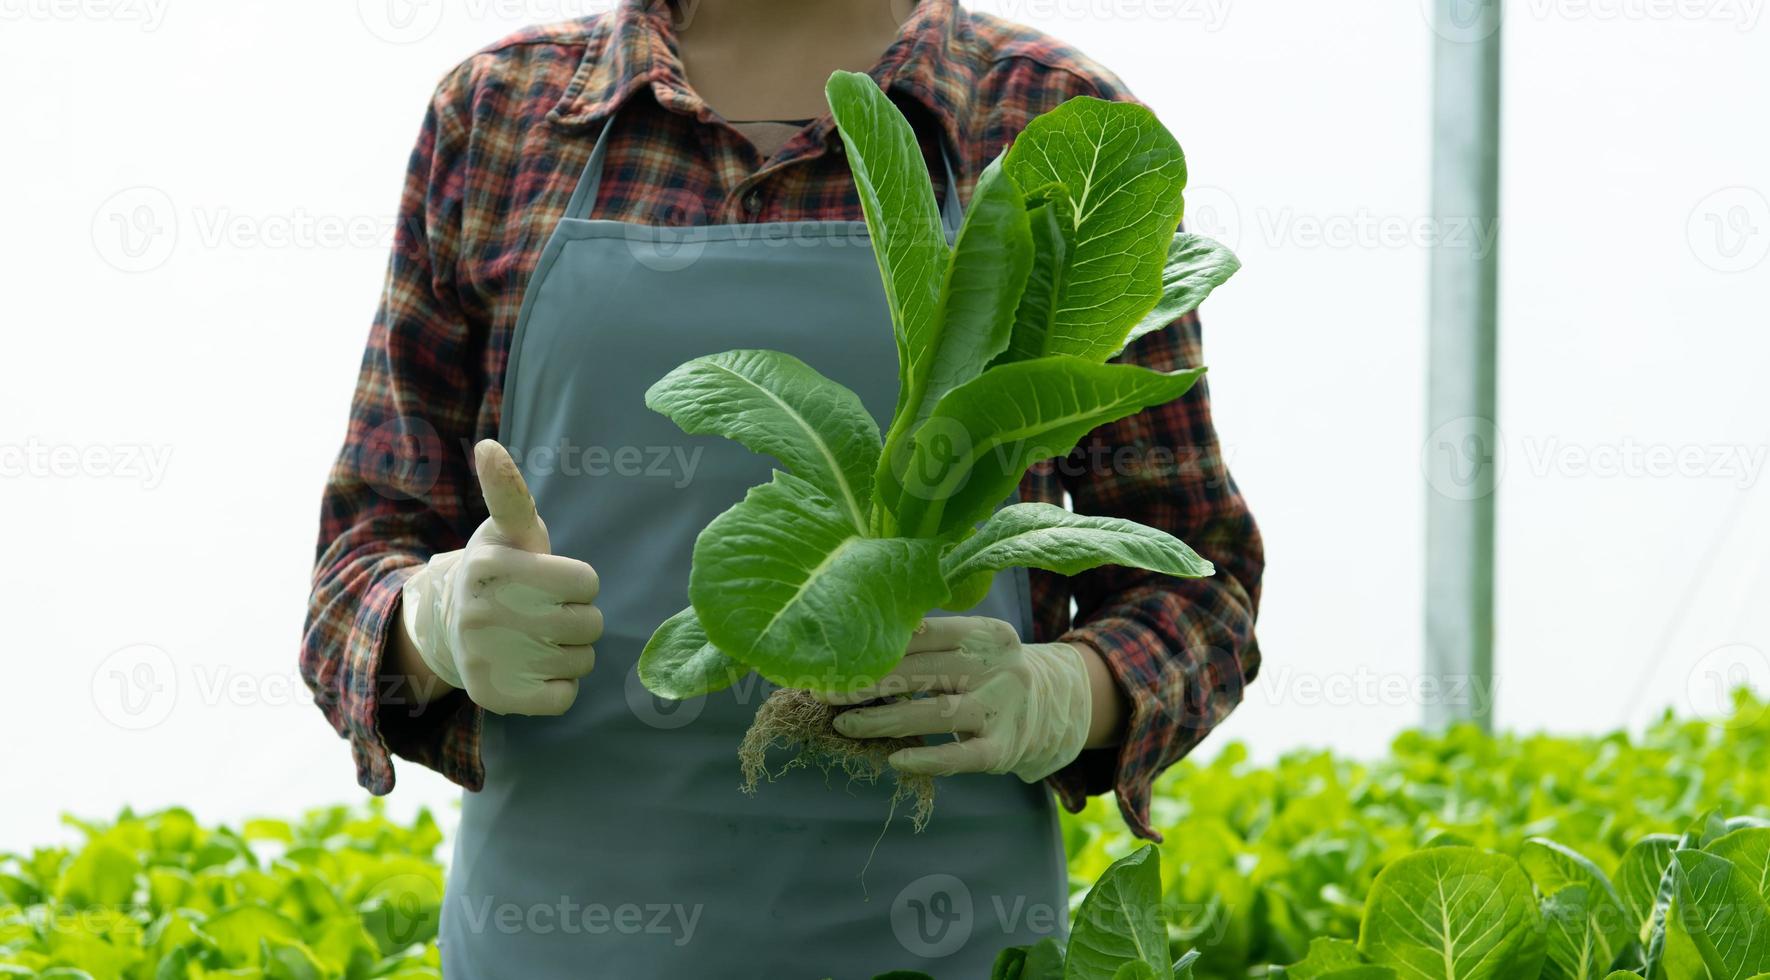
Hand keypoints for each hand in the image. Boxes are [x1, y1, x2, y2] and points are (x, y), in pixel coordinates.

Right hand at [397, 440, 601, 714]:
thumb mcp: (507, 529)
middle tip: (550, 613)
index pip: (587, 582)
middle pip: (590, 624)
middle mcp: (481, 613)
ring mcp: (484, 658)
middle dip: (580, 618)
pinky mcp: (493, 697)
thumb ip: (509, 491)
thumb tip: (489, 446)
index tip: (556, 581)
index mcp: (490, 566)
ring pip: (581, 662)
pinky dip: (561, 687)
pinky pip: (564, 698)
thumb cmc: (501, 569)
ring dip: (573, 652)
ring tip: (542, 638)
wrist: (450, 626)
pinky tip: (537, 668)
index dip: (580, 583)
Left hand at [817, 616, 1093, 782]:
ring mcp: (1002, 708)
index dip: (877, 646)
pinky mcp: (1003, 748)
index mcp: (986, 633)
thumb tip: (859, 644)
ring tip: (843, 724)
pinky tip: (894, 761)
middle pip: (923, 671)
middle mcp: (998, 666)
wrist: (1059, 706)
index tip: (835, 656)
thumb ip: (933, 641)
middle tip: (825, 692)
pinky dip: (928, 759)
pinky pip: (961, 756)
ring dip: (883, 720)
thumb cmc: (993, 673)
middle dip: (868, 683)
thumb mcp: (977, 647)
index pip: (926, 633)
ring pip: (935, 712)